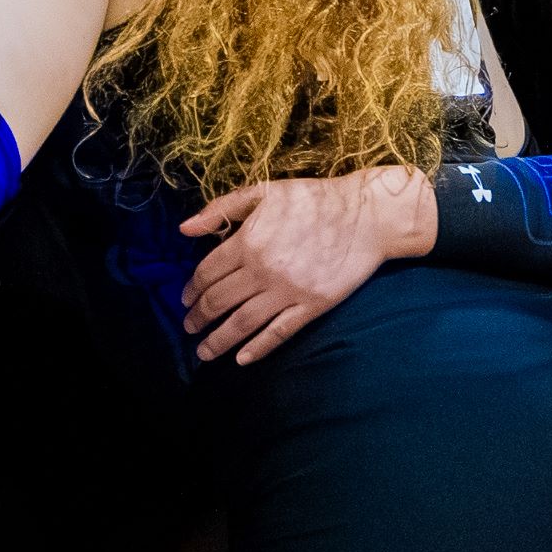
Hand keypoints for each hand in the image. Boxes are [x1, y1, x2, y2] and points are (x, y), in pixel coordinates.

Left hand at [178, 169, 431, 364]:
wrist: (367, 215)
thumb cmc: (314, 199)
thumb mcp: (264, 192)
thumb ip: (221, 209)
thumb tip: (184, 229)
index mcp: (247, 241)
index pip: (207, 273)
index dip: (191, 289)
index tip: (184, 300)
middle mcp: (263, 270)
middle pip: (220, 301)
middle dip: (199, 317)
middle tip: (188, 328)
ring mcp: (288, 291)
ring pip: (243, 322)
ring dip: (218, 340)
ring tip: (203, 352)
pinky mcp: (313, 305)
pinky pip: (279, 332)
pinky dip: (258, 348)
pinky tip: (241, 360)